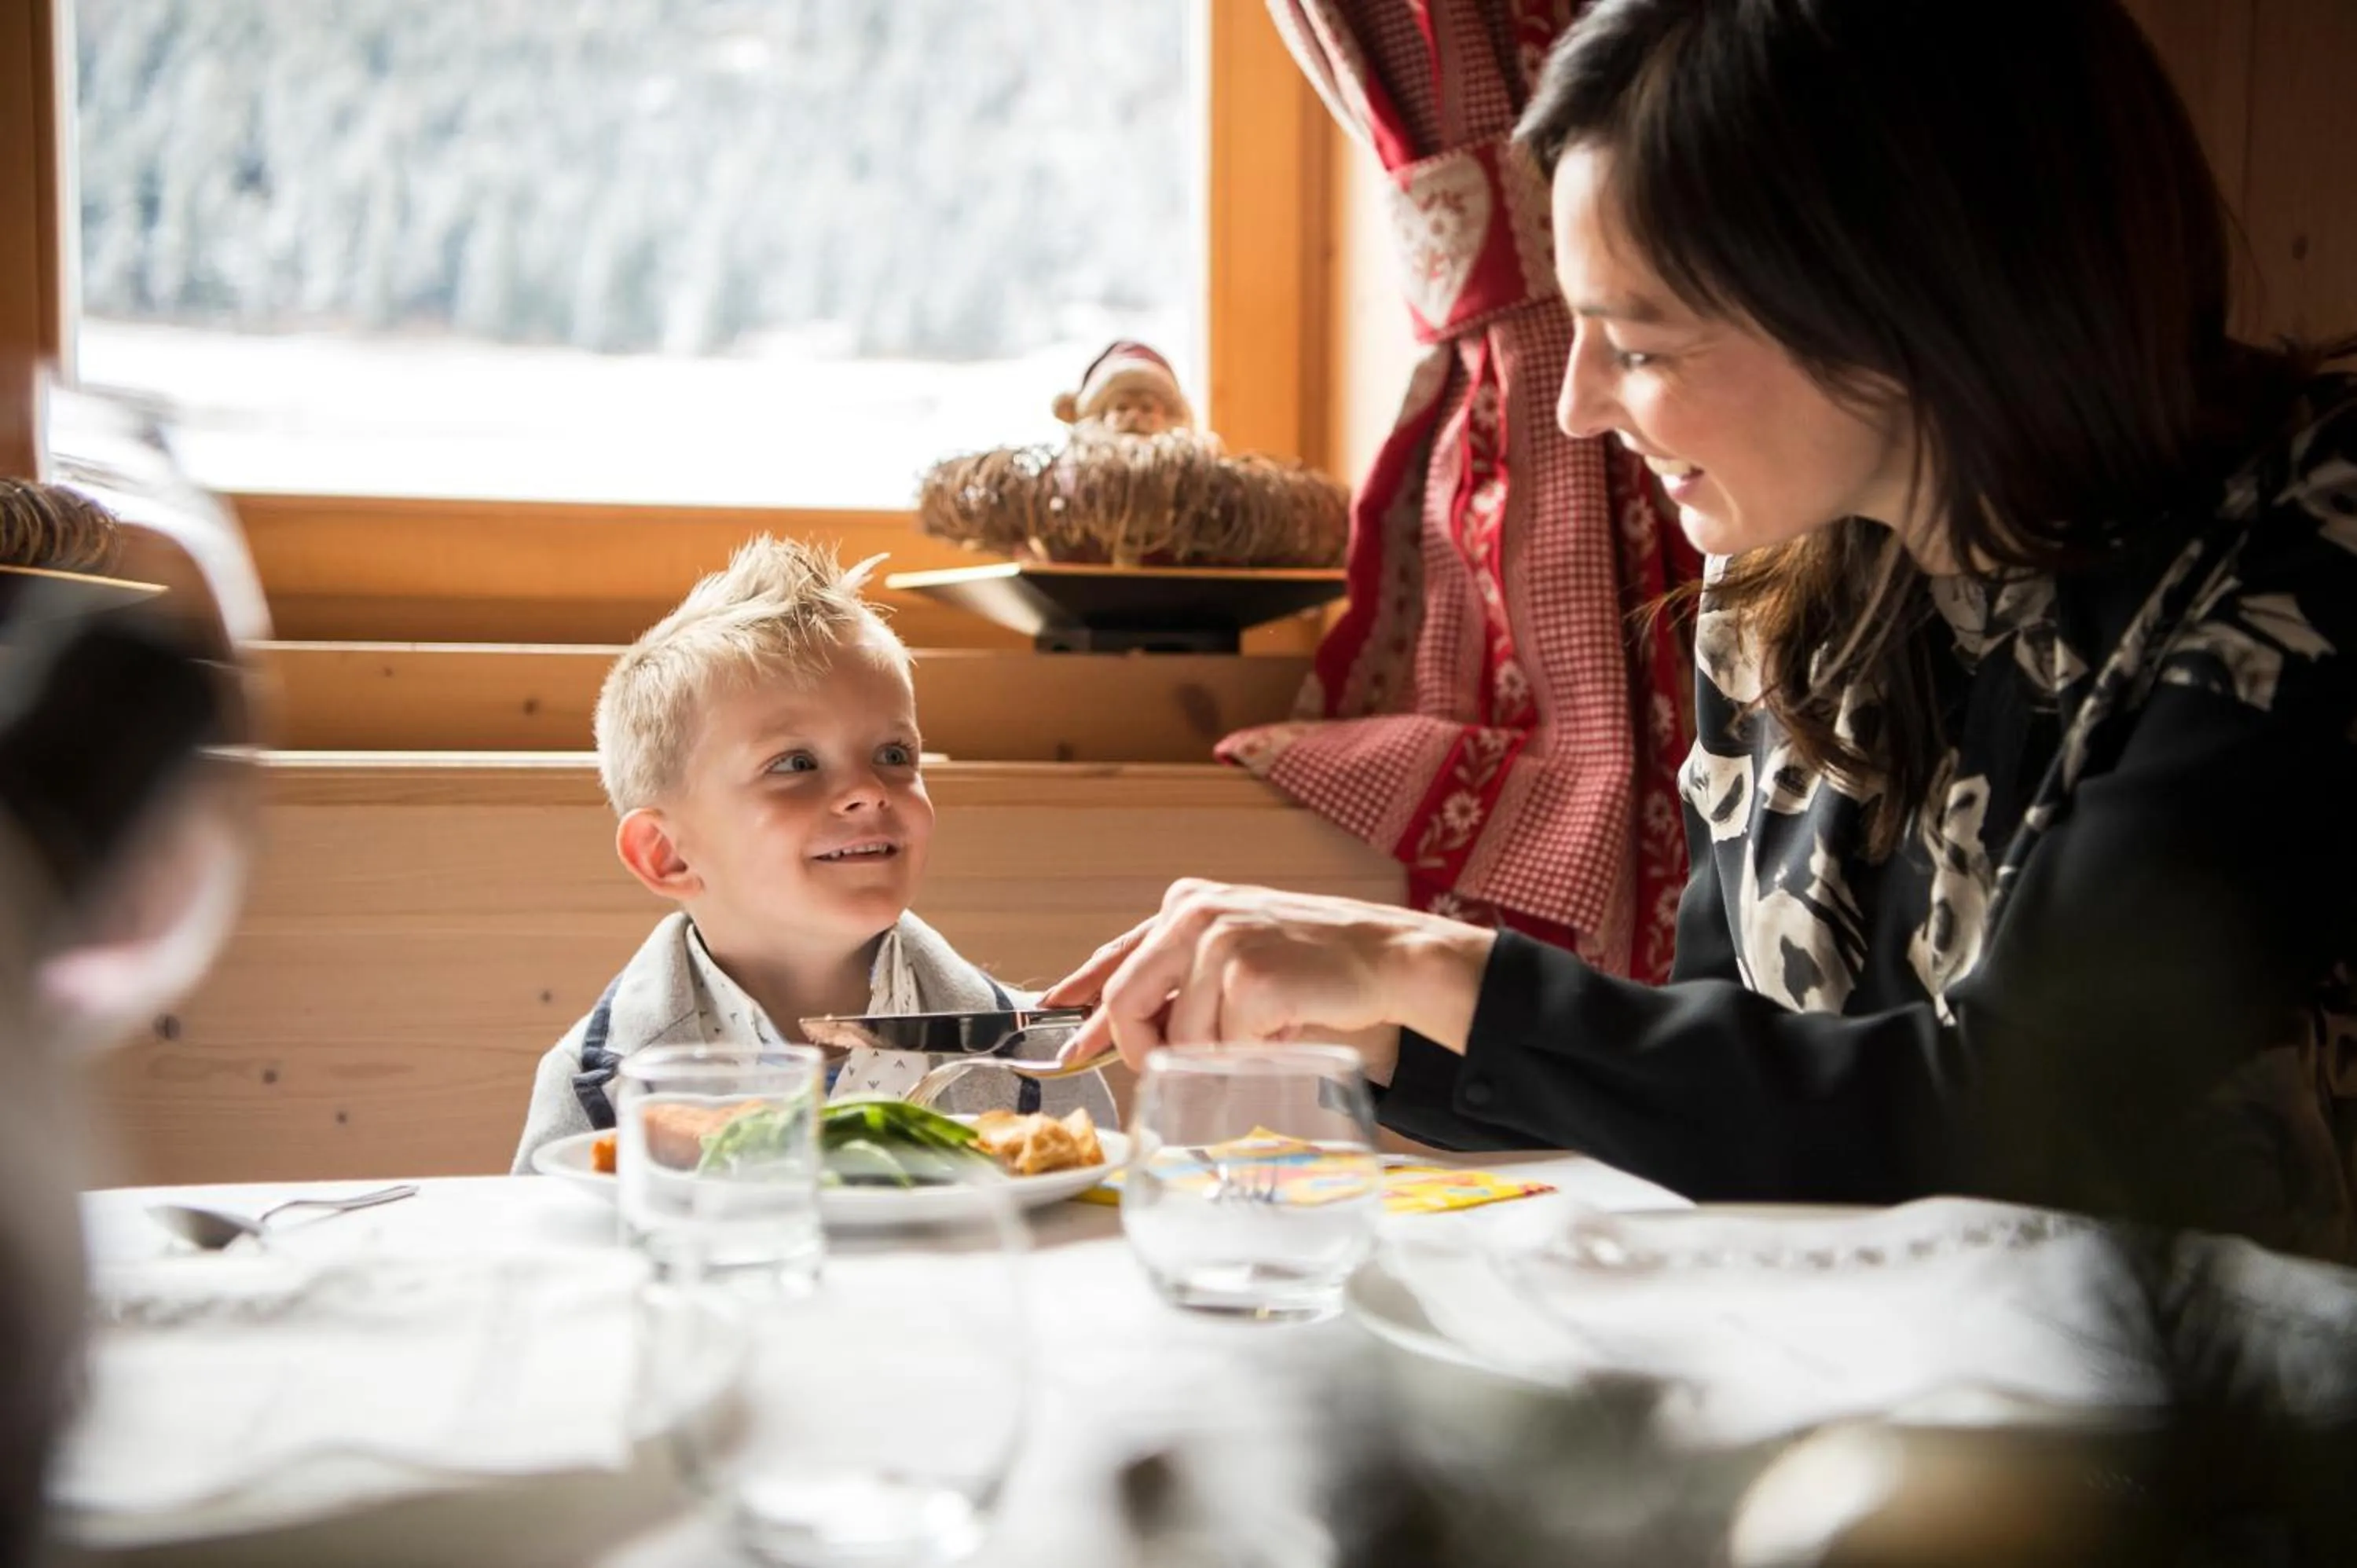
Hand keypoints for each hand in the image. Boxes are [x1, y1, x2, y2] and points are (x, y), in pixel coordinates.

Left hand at [1040, 879, 1494, 1077]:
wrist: (1386, 955)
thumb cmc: (1314, 961)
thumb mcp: (1237, 950)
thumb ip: (1183, 979)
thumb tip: (1122, 1033)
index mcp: (1186, 904)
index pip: (1114, 957)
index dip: (1080, 1000)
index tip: (1065, 1037)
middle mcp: (1193, 914)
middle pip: (1126, 1004)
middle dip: (1142, 1052)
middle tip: (1170, 1075)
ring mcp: (1220, 943)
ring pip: (1180, 1040)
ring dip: (1217, 1058)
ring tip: (1261, 1036)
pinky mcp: (1250, 979)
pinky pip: (1224, 1050)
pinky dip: (1252, 1058)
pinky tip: (1284, 1033)